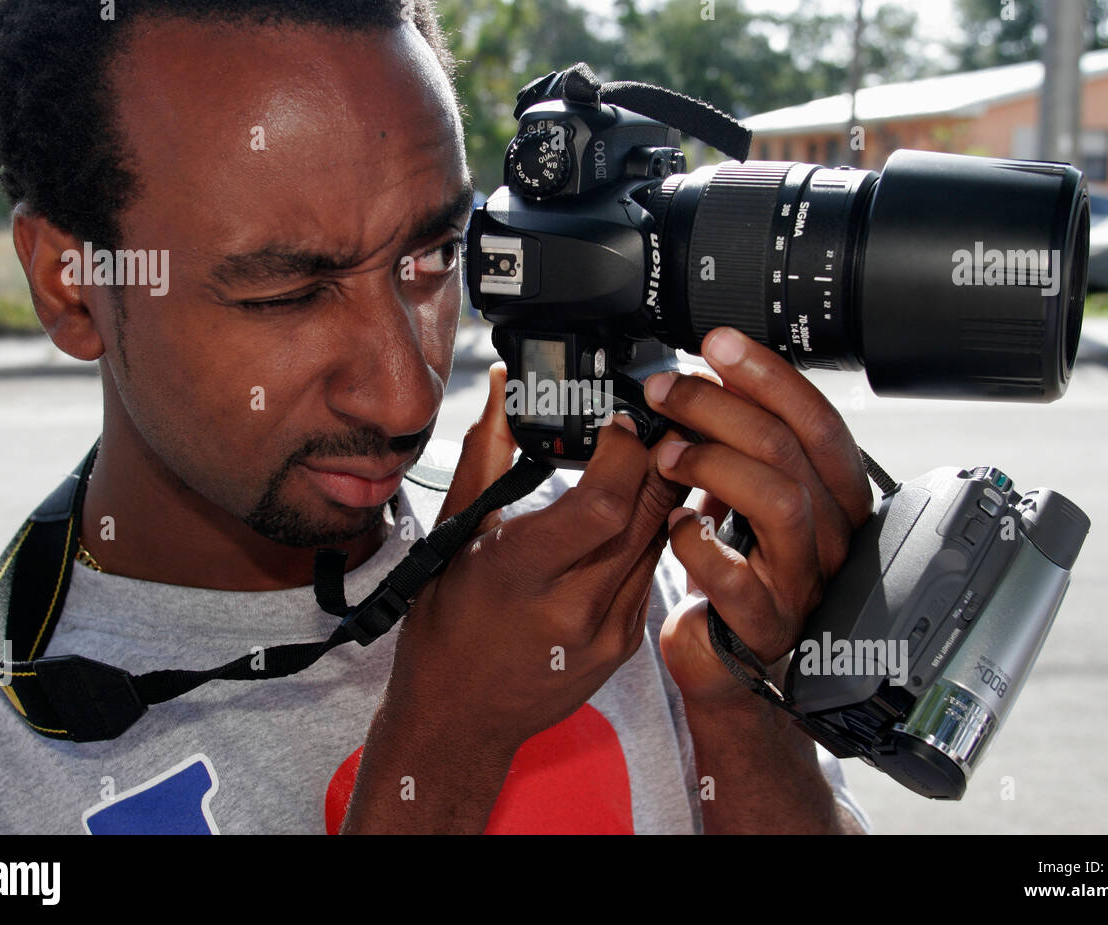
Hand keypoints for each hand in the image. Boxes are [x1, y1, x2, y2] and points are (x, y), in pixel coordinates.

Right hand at [382, 362, 686, 752]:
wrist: (460, 718)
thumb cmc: (447, 628)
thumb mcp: (457, 535)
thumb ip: (487, 454)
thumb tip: (501, 389)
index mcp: (521, 574)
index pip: (605, 500)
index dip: (624, 451)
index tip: (614, 426)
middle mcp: (572, 607)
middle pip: (647, 512)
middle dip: (653, 461)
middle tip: (642, 433)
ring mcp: (606, 632)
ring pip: (661, 538)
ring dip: (660, 494)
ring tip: (642, 466)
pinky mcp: (625, 644)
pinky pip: (653, 572)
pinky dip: (648, 535)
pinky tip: (630, 518)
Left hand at [646, 327, 873, 706]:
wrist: (727, 661)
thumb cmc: (736, 570)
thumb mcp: (742, 495)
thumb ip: (739, 443)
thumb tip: (707, 375)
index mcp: (834, 496)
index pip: (817, 420)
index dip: (769, 376)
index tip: (718, 345)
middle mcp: (831, 536)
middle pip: (793, 451)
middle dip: (723, 408)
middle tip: (669, 392)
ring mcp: (802, 582)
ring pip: (780, 502)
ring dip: (714, 464)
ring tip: (666, 453)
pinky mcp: (764, 624)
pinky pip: (739, 577)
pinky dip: (698, 543)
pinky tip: (673, 525)